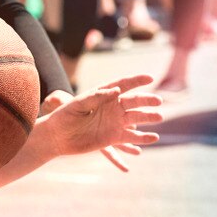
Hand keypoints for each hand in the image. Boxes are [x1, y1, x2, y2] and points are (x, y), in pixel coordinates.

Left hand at [44, 74, 162, 171]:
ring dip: (148, 117)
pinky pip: (131, 137)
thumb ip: (96, 97)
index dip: (136, 80)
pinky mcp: (113, 138)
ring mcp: (114, 123)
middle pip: (134, 101)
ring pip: (136, 119)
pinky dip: (142, 139)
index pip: (123, 84)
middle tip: (158, 101)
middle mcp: (113, 108)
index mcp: (104, 95)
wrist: (57, 137)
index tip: (149, 78)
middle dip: (146, 100)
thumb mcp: (78, 104)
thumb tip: (116, 90)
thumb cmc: (64, 116)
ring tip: (159, 117)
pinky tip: (153, 138)